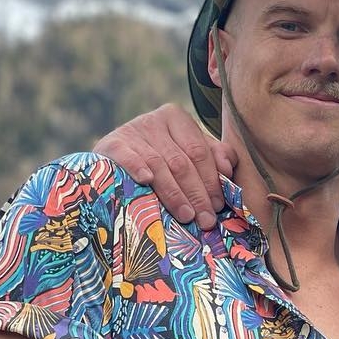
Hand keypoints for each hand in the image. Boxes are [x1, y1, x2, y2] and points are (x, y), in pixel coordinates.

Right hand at [95, 104, 236, 228]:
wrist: (112, 159)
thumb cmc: (160, 158)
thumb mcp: (188, 153)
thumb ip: (215, 157)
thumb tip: (228, 168)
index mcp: (177, 119)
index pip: (199, 152)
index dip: (211, 181)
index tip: (219, 206)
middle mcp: (153, 121)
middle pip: (181, 162)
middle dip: (197, 194)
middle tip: (206, 219)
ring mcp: (131, 131)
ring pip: (159, 165)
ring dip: (174, 193)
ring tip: (187, 216)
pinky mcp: (111, 144)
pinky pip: (128, 157)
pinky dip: (137, 168)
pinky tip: (146, 181)